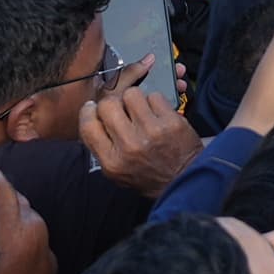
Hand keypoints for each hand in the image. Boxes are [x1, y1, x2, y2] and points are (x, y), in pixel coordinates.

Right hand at [81, 71, 204, 195]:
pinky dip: (154, 102)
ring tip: (140, 111)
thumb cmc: (150, 177)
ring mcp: (151, 131)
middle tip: (120, 109)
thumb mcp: (117, 173)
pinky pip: (154, 96)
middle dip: (112, 104)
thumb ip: (101, 148)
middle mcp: (130, 146)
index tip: (93, 108)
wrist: (186, 179)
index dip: (88, 112)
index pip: (88, 126)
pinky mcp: (171, 121)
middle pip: (108, 105)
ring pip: (131, 94)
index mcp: (112, 161)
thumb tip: (91, 116)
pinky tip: (157, 114)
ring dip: (134, 100)